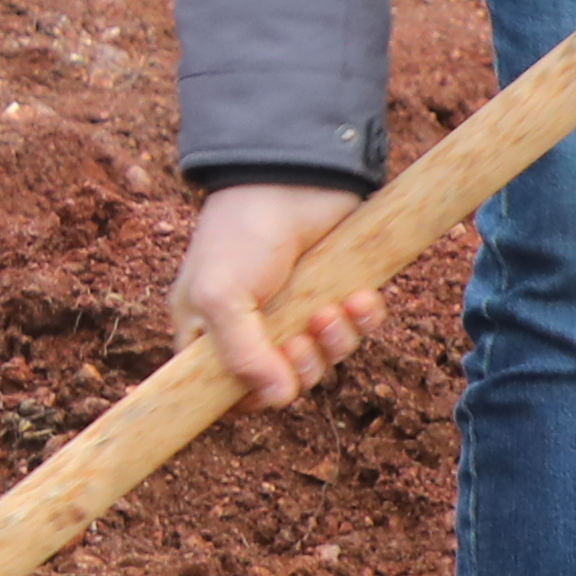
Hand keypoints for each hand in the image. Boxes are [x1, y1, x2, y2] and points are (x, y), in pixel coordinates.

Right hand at [173, 182, 378, 405]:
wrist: (291, 176)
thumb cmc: (240, 233)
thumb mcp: (221, 296)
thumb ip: (242, 355)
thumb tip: (278, 399)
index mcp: (211, 330)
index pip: (225, 388)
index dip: (249, 397)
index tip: (268, 387)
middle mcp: (255, 325)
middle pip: (284, 380)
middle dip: (301, 367)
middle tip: (301, 342)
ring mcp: (298, 309)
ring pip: (325, 357)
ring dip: (335, 343)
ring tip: (331, 311)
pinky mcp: (338, 290)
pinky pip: (359, 328)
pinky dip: (365, 319)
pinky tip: (360, 297)